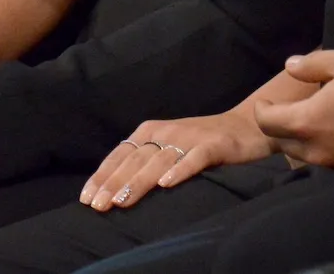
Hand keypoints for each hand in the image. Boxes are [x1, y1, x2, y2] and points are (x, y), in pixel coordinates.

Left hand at [78, 106, 273, 210]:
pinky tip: (166, 185)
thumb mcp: (168, 148)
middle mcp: (166, 132)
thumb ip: (145, 162)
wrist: (246, 126)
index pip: (120, 155)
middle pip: (134, 160)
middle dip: (113, 184)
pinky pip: (194, 159)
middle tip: (98, 206)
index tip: (87, 199)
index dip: (102, 176)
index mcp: (150, 132)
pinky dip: (179, 171)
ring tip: (121, 201)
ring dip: (138, 182)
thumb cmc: (201, 143)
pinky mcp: (213, 145)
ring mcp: (189, 138)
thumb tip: (114, 189)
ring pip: (158, 162)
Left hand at [253, 50, 333, 170]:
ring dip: (299, 139)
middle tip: (286, 109)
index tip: (267, 101)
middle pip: (282, 142)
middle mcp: (317, 149)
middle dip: (278, 126)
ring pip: (304, 155)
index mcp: (307, 122)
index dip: (262, 110)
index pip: (267, 123)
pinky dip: (321, 147)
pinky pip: (326, 161)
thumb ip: (311, 64)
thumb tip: (289, 66)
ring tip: (310, 119)